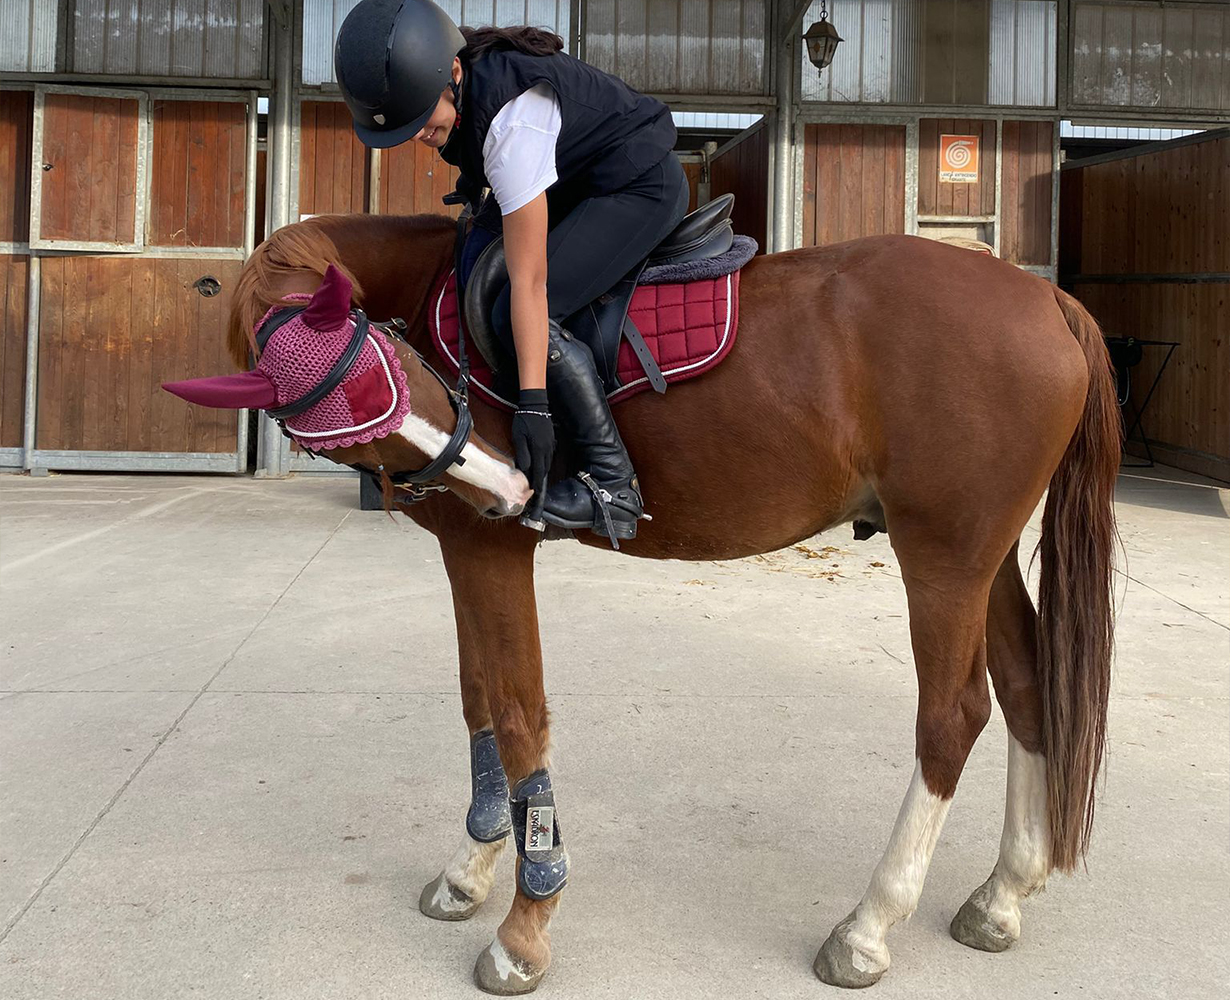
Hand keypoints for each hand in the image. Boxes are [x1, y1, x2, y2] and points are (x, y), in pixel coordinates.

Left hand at [511, 389, 553, 513]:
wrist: (535, 405)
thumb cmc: (524, 421)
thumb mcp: (519, 438)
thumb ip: (523, 454)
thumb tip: (526, 469)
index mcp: (539, 450)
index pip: (539, 472)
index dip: (537, 483)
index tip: (535, 493)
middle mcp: (547, 450)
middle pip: (545, 470)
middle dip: (540, 480)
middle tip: (535, 489)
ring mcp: (551, 445)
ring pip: (547, 463)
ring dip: (542, 472)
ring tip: (536, 479)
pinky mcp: (551, 440)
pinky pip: (549, 456)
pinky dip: (544, 463)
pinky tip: (540, 464)